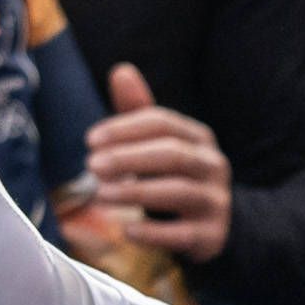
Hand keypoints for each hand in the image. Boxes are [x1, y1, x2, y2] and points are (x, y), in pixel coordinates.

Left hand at [77, 71, 228, 260]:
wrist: (215, 224)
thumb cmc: (174, 176)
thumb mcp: (159, 144)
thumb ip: (138, 111)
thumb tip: (121, 70)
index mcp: (198, 137)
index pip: (162, 123)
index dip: (124, 128)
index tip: (90, 140)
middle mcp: (212, 165)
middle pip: (172, 154)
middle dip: (128, 158)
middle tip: (91, 165)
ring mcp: (215, 200)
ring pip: (178, 192)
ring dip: (136, 191)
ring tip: (101, 194)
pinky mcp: (212, 235)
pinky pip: (184, 234)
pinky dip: (155, 232)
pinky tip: (127, 230)